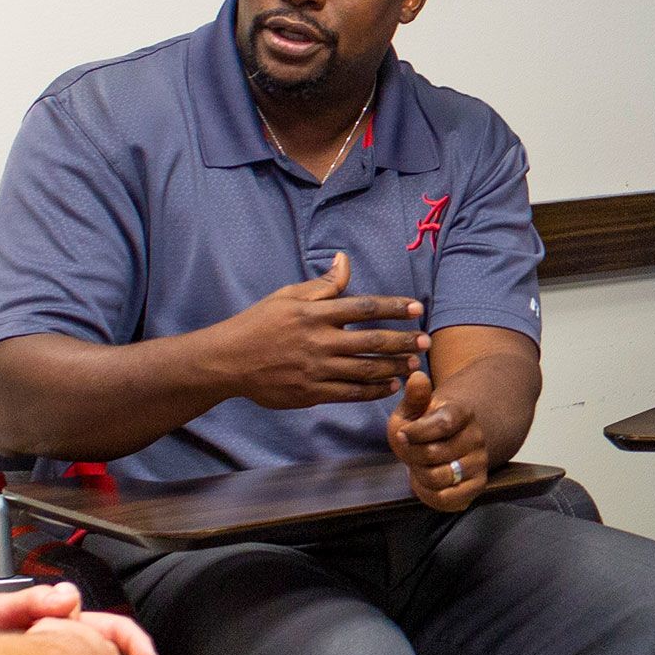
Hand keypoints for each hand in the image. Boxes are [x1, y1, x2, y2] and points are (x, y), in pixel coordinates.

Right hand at [213, 252, 428, 409]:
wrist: (228, 360)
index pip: (364, 307)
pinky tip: (389, 385)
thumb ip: (322, 284)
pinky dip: (373, 390)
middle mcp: (319, 341)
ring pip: (365, 369)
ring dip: (393, 366)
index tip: (417, 308)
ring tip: (414, 364)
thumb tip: (345, 261)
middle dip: (403, 340)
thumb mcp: (287, 296)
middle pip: (371, 341)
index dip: (394, 307)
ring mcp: (316, 369)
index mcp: (314, 313)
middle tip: (425, 340)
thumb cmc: (259, 324)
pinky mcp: (311, 393)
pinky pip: (350, 393)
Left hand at [387, 370, 487, 510]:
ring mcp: (480, 462)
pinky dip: (428, 493)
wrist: (446, 442)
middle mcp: (476, 437)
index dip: (416, 432)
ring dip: (418, 473)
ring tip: (418, 464)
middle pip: (433, 454)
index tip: (402, 434)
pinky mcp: (478, 485)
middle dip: (411, 454)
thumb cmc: (423, 424)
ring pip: (438, 477)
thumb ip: (414, 396)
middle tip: (409, 450)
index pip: (442, 424)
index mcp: (461, 412)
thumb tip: (417, 377)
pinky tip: (425, 480)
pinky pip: (446, 499)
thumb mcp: (413, 408)